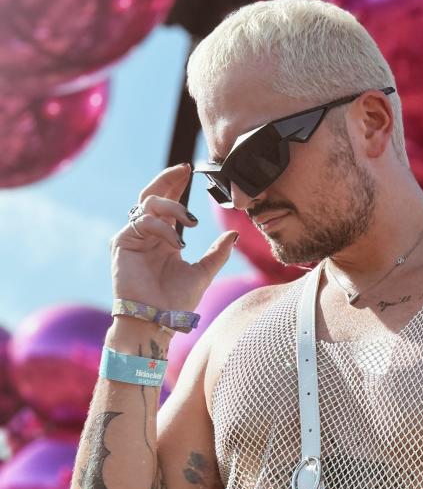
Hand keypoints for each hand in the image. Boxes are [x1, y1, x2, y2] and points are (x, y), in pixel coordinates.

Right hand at [111, 164, 237, 312]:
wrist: (158, 319)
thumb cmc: (177, 301)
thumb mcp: (203, 273)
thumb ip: (217, 253)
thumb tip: (235, 234)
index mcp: (165, 238)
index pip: (169, 203)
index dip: (177, 185)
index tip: (190, 171)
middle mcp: (147, 234)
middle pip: (153, 194)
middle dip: (168, 179)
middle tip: (185, 169)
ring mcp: (133, 237)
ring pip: (148, 204)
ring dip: (173, 207)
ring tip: (191, 222)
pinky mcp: (121, 242)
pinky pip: (141, 222)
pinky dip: (162, 227)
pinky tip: (176, 242)